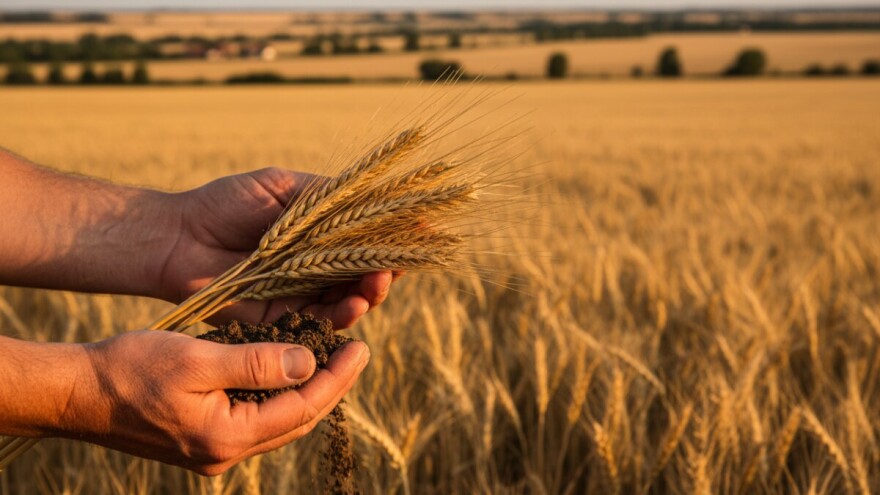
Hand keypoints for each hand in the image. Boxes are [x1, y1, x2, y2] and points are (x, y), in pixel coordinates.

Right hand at [58, 329, 369, 474]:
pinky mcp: (204, 440)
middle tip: (356, 350)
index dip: (338, 377)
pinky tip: (289, 371)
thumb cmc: (131, 369)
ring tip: (332, 357)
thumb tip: (309, 362)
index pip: (304, 408)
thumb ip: (257, 363)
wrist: (78, 393)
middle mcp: (226, 453)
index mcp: (228, 436)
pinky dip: (279, 396)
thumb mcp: (198, 358)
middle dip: (331, 385)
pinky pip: (258, 420)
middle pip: (298, 420)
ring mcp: (214, 451)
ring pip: (280, 422)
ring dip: (308, 391)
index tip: (362, 346)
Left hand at [157, 167, 394, 327]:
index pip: (368, 238)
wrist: (176, 238)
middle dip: (387, 269)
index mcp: (321, 234)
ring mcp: (304, 293)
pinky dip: (342, 315)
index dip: (395, 237)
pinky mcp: (285, 319)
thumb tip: (378, 196)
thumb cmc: (226, 203)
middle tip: (397, 263)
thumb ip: (328, 196)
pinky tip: (353, 304)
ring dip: (371, 293)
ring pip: (351, 300)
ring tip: (377, 282)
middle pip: (367, 273)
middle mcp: (318, 266)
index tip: (421, 230)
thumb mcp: (283, 186)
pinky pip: (322, 322)